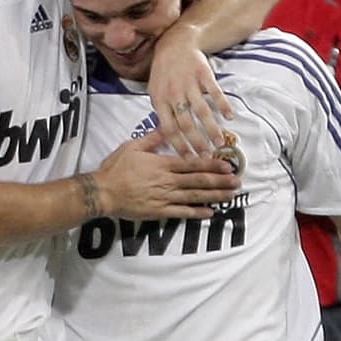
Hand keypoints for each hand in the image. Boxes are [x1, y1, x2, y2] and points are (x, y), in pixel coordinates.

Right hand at [94, 131, 241, 218]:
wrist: (102, 191)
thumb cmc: (115, 168)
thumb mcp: (133, 146)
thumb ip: (152, 138)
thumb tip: (167, 126)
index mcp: (163, 164)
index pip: (193, 163)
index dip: (212, 164)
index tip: (228, 164)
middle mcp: (168, 181)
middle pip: (199, 180)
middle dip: (220, 181)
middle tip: (237, 181)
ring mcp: (165, 197)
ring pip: (195, 196)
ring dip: (215, 196)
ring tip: (231, 196)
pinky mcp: (159, 211)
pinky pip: (182, 213)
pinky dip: (197, 213)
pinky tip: (211, 212)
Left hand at [147, 27, 232, 154]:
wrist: (175, 44)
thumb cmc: (164, 72)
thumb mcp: (156, 91)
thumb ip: (162, 112)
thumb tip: (167, 137)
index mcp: (160, 100)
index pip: (169, 129)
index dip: (180, 146)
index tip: (190, 160)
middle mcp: (174, 94)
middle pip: (186, 124)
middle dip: (198, 143)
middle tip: (207, 157)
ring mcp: (189, 84)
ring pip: (201, 111)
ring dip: (212, 129)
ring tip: (220, 142)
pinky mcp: (203, 74)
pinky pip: (215, 93)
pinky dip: (223, 105)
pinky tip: (230, 117)